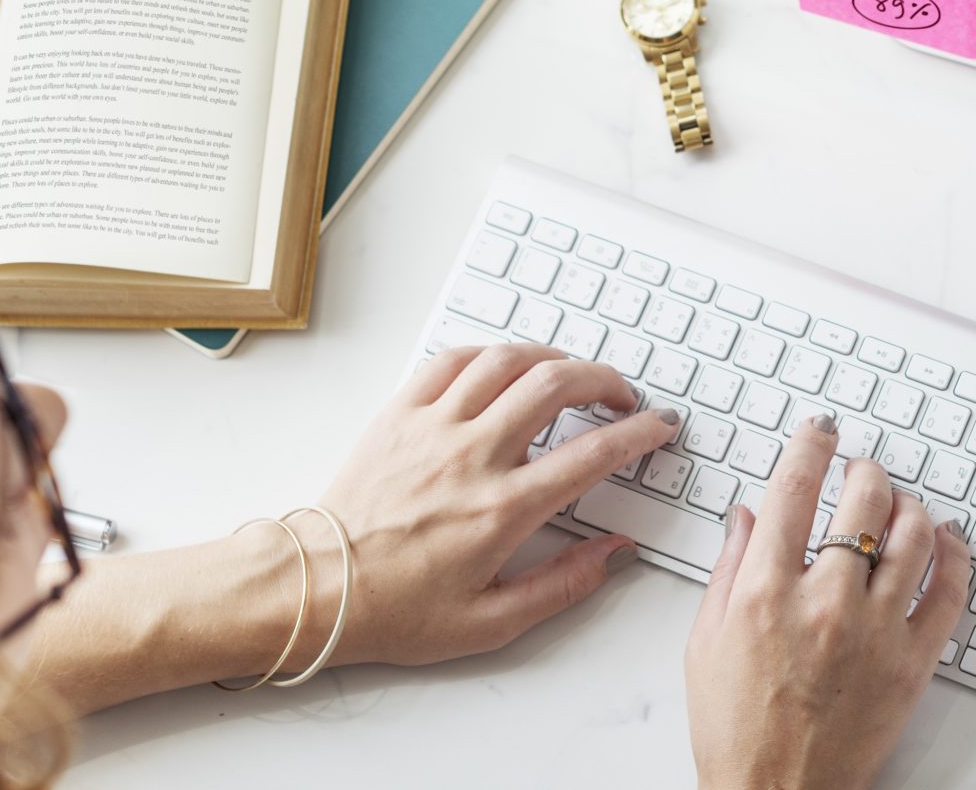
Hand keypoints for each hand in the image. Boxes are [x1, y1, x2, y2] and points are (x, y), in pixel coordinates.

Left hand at [316, 343, 679, 664]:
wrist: (319, 590)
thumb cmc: (396, 611)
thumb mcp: (491, 622)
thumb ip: (564, 585)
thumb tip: (615, 553)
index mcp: (502, 510)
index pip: (593, 454)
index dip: (639, 433)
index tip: (657, 426)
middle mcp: (472, 458)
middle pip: (557, 386)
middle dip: (604, 379)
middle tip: (620, 394)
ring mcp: (434, 427)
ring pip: (508, 360)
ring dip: (552, 357)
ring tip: (570, 373)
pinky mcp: (400, 413)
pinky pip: (453, 360)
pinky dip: (490, 353)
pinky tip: (504, 366)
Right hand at [685, 414, 971, 789]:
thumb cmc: (737, 732)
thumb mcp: (707, 643)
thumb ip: (729, 570)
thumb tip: (747, 517)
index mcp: (766, 592)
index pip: (795, 488)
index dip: (811, 445)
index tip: (820, 431)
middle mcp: (825, 603)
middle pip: (863, 499)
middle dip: (864, 470)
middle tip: (861, 470)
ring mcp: (876, 631)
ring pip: (913, 535)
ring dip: (908, 505)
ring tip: (898, 504)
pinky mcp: (913, 663)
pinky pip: (950, 592)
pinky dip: (954, 555)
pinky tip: (946, 541)